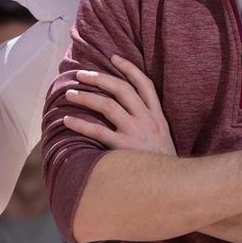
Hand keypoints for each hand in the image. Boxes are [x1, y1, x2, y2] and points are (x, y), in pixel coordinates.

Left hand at [62, 55, 176, 155]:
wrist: (174, 185)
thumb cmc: (163, 164)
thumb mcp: (164, 139)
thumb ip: (150, 123)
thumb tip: (129, 111)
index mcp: (158, 117)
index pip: (145, 85)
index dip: (129, 69)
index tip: (114, 57)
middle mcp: (147, 120)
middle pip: (122, 89)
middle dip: (100, 78)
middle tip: (80, 74)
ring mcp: (136, 133)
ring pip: (108, 105)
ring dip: (86, 97)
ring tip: (69, 93)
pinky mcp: (124, 148)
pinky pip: (98, 131)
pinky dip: (80, 124)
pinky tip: (67, 120)